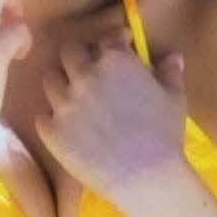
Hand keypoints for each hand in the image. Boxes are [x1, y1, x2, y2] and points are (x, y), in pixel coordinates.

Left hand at [34, 33, 187, 201]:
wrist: (145, 177)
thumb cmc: (164, 136)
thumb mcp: (175, 99)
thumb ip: (169, 73)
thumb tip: (172, 58)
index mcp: (115, 60)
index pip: (105, 39)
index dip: (112, 45)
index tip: (116, 52)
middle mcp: (84, 76)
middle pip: (69, 53)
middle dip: (79, 59)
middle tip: (88, 74)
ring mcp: (64, 103)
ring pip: (50, 80)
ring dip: (61, 86)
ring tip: (73, 100)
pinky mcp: (52, 131)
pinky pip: (42, 117)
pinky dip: (52, 120)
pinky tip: (65, 128)